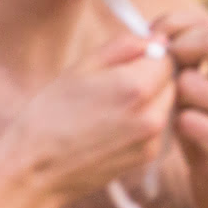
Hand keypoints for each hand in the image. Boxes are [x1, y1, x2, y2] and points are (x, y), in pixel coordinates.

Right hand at [0, 32, 177, 203]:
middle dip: (151, 77)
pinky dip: (143, 122)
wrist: (36, 169)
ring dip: (149, 100)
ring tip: (110, 108)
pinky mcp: (148, 157)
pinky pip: (158, 127)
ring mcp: (153, 139)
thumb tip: (157, 38)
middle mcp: (152, 114)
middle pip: (171, 81)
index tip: (125, 62)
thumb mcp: (79, 69)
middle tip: (113, 86)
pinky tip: (111, 127)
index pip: (167, 57)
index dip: (147, 55)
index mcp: (135, 86)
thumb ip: (122, 47)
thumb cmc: (49, 115)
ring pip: (166, 104)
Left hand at [154, 10, 207, 207]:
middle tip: (158, 71)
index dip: (171, 26)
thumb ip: (185, 56)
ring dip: (170, 96)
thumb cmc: (205, 127)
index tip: (151, 41)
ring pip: (190, 82)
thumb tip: (153, 31)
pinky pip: (188, 120)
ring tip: (175, 111)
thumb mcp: (199, 85)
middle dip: (174, 51)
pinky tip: (183, 134)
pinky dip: (176, 125)